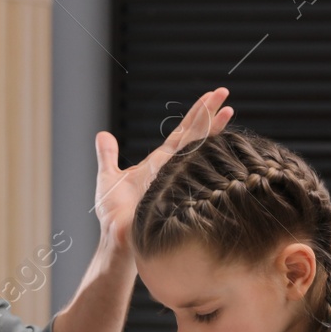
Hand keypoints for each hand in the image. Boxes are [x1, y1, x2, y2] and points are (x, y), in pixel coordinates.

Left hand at [91, 87, 233, 252]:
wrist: (117, 239)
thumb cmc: (114, 215)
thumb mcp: (108, 178)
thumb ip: (107, 156)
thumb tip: (102, 135)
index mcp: (159, 162)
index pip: (182, 133)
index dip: (196, 115)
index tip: (212, 97)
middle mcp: (171, 167)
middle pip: (195, 135)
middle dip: (209, 114)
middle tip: (224, 92)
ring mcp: (174, 178)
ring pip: (196, 148)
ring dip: (211, 130)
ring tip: (228, 111)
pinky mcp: (171, 190)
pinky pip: (188, 169)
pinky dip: (201, 156)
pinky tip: (215, 143)